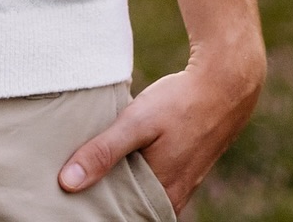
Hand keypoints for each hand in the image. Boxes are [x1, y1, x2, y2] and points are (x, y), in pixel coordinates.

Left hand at [59, 46, 264, 212]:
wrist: (225, 85)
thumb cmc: (180, 104)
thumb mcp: (135, 124)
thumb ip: (103, 152)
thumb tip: (67, 183)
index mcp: (161, 194)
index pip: (119, 216)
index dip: (95, 207)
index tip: (71, 198)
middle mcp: (172, 196)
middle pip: (129, 205)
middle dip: (104, 195)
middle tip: (73, 181)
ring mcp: (181, 181)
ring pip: (140, 190)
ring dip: (118, 181)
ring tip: (88, 165)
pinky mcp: (184, 165)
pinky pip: (152, 178)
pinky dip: (133, 170)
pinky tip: (117, 154)